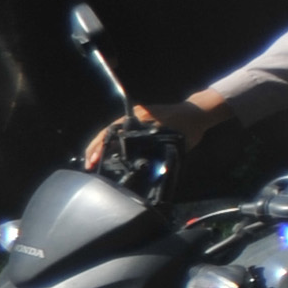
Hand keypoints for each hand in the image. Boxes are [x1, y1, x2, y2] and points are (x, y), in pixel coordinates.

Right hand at [82, 96, 217, 169]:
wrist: (198, 113)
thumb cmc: (189, 129)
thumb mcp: (176, 146)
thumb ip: (162, 158)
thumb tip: (148, 174)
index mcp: (142, 121)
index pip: (115, 134)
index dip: (103, 147)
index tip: (95, 159)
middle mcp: (135, 115)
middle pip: (109, 131)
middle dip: (96, 147)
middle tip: (88, 165)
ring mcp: (136, 115)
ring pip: (112, 129)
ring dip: (101, 144)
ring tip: (92, 160)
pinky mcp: (139, 117)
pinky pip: (120, 128)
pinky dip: (111, 139)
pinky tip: (105, 151)